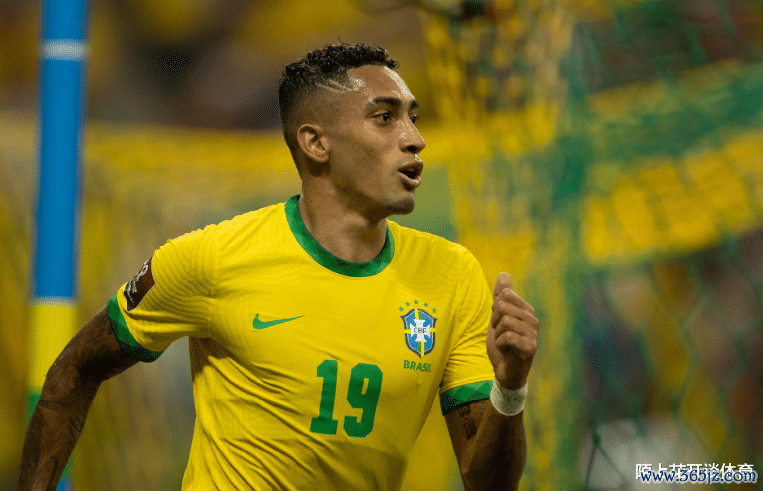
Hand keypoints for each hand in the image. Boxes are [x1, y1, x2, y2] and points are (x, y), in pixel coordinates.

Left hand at [487, 272, 538, 389]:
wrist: (505, 371)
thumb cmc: (503, 344)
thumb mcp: (498, 317)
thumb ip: (500, 296)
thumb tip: (504, 274)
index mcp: (526, 310)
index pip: (505, 295)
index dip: (495, 309)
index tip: (499, 323)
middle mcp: (533, 320)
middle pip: (502, 307)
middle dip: (495, 322)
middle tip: (501, 335)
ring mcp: (533, 334)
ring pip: (504, 322)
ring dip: (497, 335)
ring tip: (505, 343)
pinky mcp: (530, 348)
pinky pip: (507, 337)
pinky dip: (500, 344)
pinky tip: (507, 351)